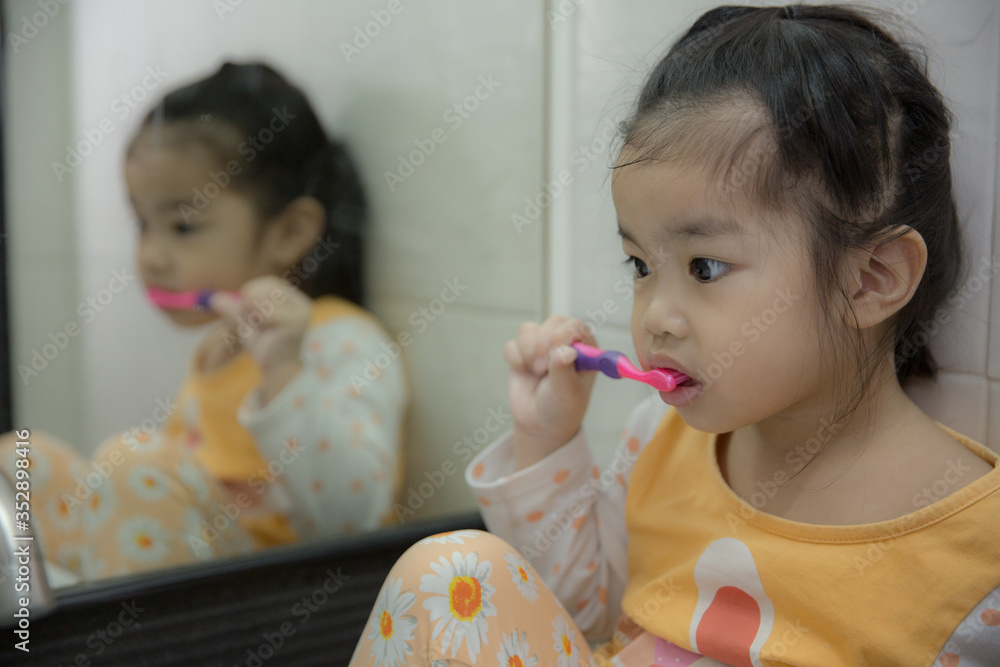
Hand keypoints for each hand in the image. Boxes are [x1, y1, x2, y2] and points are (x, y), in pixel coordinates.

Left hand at [210, 276, 310, 402]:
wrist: (278, 372)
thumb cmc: (266, 347)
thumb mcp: (247, 325)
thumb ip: (234, 310)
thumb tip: (213, 298)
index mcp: (292, 301)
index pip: (271, 283)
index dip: (252, 290)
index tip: (242, 307)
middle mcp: (301, 304)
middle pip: (271, 286)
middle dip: (251, 299)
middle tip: (249, 319)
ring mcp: (301, 313)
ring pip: (266, 298)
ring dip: (253, 312)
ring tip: (258, 328)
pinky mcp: (295, 324)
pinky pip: (269, 313)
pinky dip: (259, 320)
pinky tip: (264, 333)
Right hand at [504, 315, 597, 468]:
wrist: (540, 423)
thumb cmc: (562, 407)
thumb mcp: (567, 393)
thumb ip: (564, 370)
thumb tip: (565, 350)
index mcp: (585, 348)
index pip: (576, 326)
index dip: (563, 334)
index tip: (555, 353)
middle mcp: (565, 342)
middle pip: (552, 323)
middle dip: (543, 344)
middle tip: (542, 368)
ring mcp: (542, 345)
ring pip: (528, 330)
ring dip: (528, 352)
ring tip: (537, 373)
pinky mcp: (522, 352)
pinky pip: (512, 345)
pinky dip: (516, 360)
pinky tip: (524, 373)